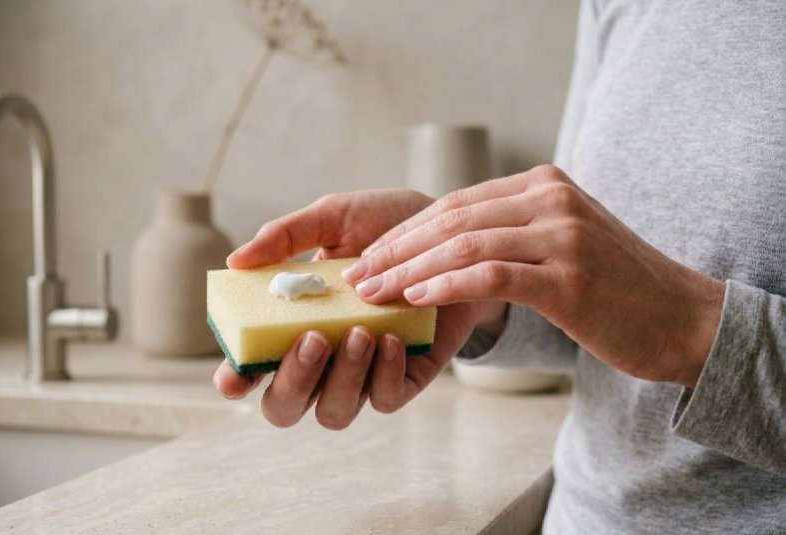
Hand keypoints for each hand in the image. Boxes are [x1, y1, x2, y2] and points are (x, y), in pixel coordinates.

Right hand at [214, 190, 497, 428]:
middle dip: (292, 381)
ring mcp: (363, 374)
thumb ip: (284, 238)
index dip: (235, 379)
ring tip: (360, 331)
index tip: (232, 374)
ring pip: (335, 411)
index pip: (251, 368)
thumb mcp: (334, 219)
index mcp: (292, 324)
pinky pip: (386, 400)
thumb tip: (236, 262)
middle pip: (286, 406)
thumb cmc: (384, 227)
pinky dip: (385, 375)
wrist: (451, 234)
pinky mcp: (405, 378)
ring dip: (342, 377)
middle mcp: (323, 359)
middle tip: (312, 337)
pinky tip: (390, 338)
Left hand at [343, 165, 725, 387]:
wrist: (681, 319)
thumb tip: (445, 247)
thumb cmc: (614, 289)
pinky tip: (416, 300)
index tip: (371, 256)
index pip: (457, 203)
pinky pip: (491, 274)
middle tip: (358, 275)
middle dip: (396, 249)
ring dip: (409, 271)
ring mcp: (562, 234)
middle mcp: (551, 198)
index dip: (407, 232)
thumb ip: (513, 231)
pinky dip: (446, 285)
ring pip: (464, 244)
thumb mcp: (562, 242)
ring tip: (373, 293)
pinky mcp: (568, 275)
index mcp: (543, 184)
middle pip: (452, 218)